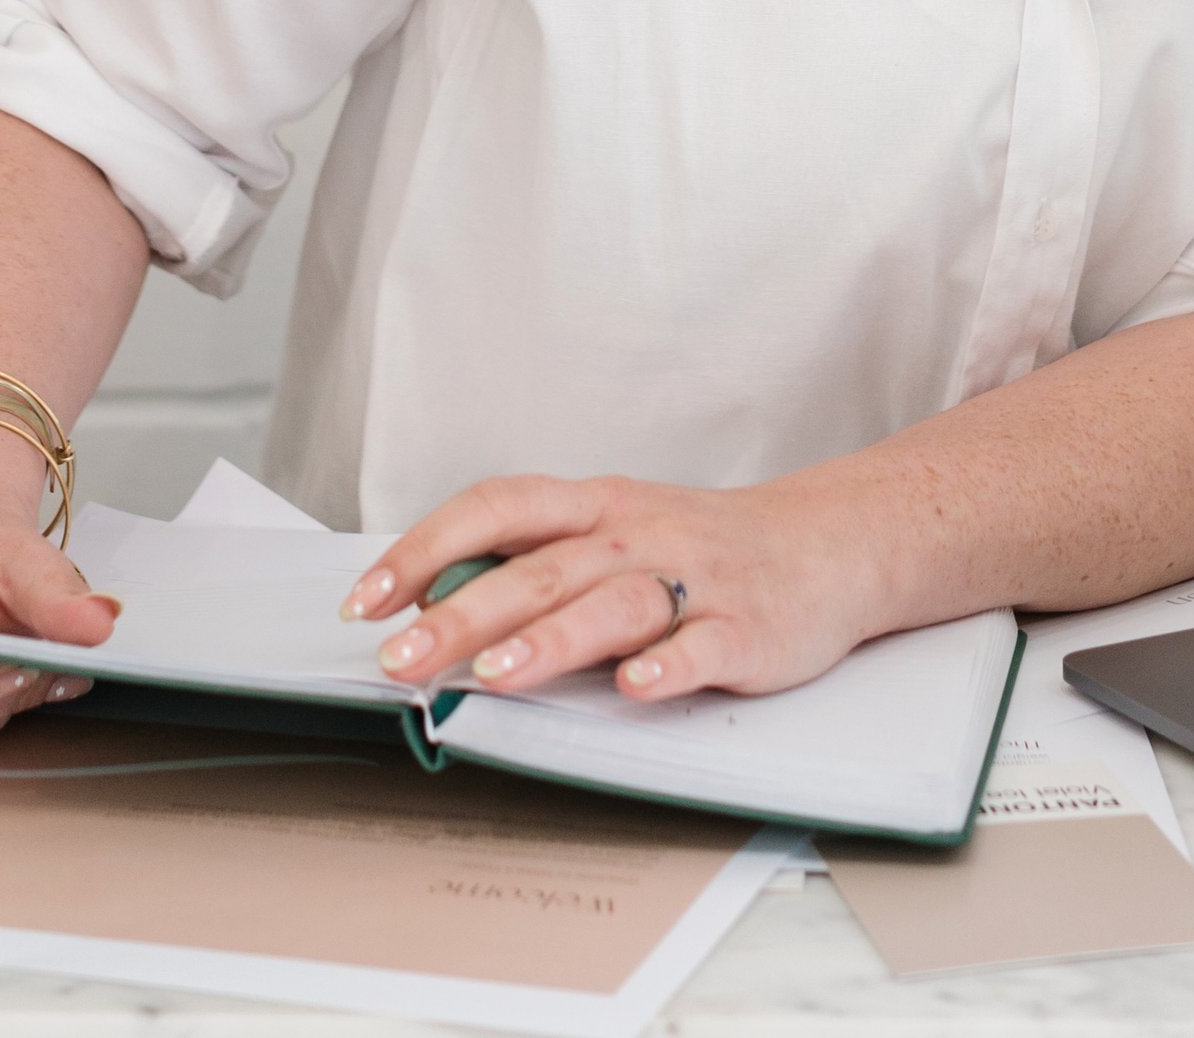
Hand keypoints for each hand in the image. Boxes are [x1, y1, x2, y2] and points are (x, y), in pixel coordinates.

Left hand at [338, 473, 876, 707]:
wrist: (826, 544)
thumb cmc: (700, 546)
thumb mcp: (613, 532)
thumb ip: (536, 561)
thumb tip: (430, 602)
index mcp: (594, 506)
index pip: (496, 508)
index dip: (426, 547)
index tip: (366, 599)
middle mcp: (635, 534)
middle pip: (539, 568)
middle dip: (462, 613)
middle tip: (401, 659)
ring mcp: (692, 579)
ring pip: (613, 604)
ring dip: (551, 639)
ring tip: (496, 677)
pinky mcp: (745, 627)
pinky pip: (702, 645)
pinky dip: (668, 666)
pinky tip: (635, 687)